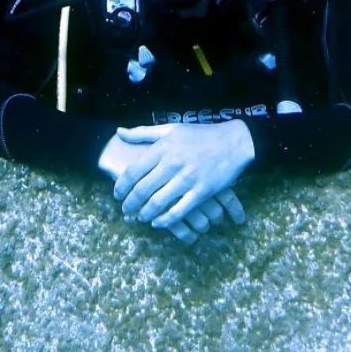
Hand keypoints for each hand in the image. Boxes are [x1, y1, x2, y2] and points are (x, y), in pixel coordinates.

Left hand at [113, 121, 254, 229]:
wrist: (233, 141)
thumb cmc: (200, 134)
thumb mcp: (170, 129)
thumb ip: (143, 133)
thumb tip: (119, 132)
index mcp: (162, 148)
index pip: (133, 171)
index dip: (121, 186)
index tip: (117, 194)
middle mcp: (172, 164)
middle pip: (142, 190)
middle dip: (130, 204)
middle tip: (125, 210)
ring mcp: (187, 179)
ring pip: (158, 203)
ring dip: (145, 214)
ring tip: (140, 217)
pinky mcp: (201, 192)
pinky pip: (179, 211)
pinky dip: (165, 220)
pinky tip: (158, 222)